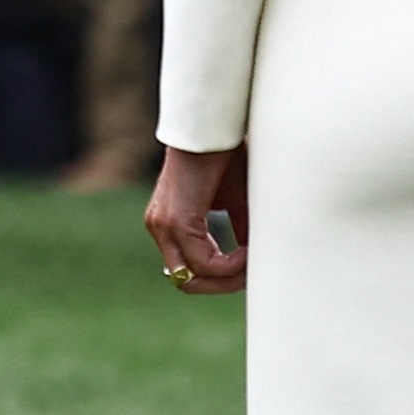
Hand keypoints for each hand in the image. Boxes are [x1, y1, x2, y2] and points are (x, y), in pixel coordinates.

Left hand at [144, 144, 245, 292]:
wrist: (215, 129)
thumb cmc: (227, 158)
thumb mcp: (235, 203)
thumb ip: (238, 231)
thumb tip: (251, 259)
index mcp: (169, 224)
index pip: (188, 269)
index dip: (218, 277)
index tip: (247, 268)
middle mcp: (160, 228)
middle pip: (185, 280)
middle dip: (222, 285)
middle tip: (250, 274)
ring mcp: (163, 226)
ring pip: (192, 276)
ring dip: (228, 277)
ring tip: (253, 260)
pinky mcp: (175, 221)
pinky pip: (203, 263)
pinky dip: (230, 265)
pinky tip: (248, 251)